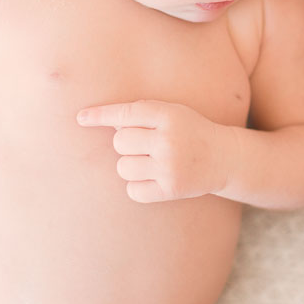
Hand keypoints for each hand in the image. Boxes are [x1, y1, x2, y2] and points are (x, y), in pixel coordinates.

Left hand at [77, 100, 233, 202]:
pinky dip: (137, 186)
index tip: (80, 118)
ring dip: (131, 165)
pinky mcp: (171, 189)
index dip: (100, 116)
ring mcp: (169, 167)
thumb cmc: (189, 131)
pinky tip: (154, 178)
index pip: (125, 114)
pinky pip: (133, 190)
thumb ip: (142, 114)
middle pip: (119, 142)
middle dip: (126, 144)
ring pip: (123, 167)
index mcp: (168, 115)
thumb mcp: (172, 113)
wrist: (223, 157)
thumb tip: (105, 124)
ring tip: (150, 162)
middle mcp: (168, 140)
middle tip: (146, 145)